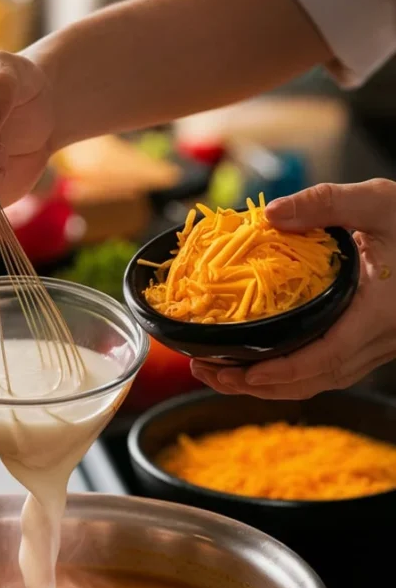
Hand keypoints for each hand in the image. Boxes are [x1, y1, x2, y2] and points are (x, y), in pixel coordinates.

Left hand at [191, 179, 395, 398]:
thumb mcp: (379, 202)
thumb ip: (325, 203)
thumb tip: (269, 214)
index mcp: (379, 314)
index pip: (327, 357)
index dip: (283, 371)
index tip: (243, 372)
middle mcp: (379, 340)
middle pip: (313, 380)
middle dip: (258, 385)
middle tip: (209, 373)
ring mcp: (376, 347)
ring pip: (319, 381)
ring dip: (268, 385)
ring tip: (220, 373)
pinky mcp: (370, 345)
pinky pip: (326, 370)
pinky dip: (289, 374)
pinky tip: (257, 363)